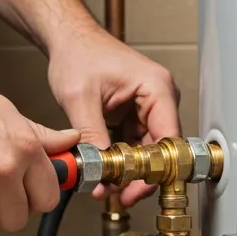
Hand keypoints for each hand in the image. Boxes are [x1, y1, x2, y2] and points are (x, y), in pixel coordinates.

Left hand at [47, 25, 180, 206]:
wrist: (68, 40)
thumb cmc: (78, 53)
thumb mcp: (80, 97)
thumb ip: (92, 134)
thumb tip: (101, 167)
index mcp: (156, 87)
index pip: (169, 138)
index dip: (156, 169)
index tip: (137, 189)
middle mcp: (159, 98)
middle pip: (161, 149)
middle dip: (140, 176)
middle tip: (121, 196)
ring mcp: (148, 108)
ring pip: (147, 152)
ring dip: (129, 172)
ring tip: (108, 188)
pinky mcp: (135, 116)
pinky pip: (134, 146)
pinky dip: (121, 162)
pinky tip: (106, 175)